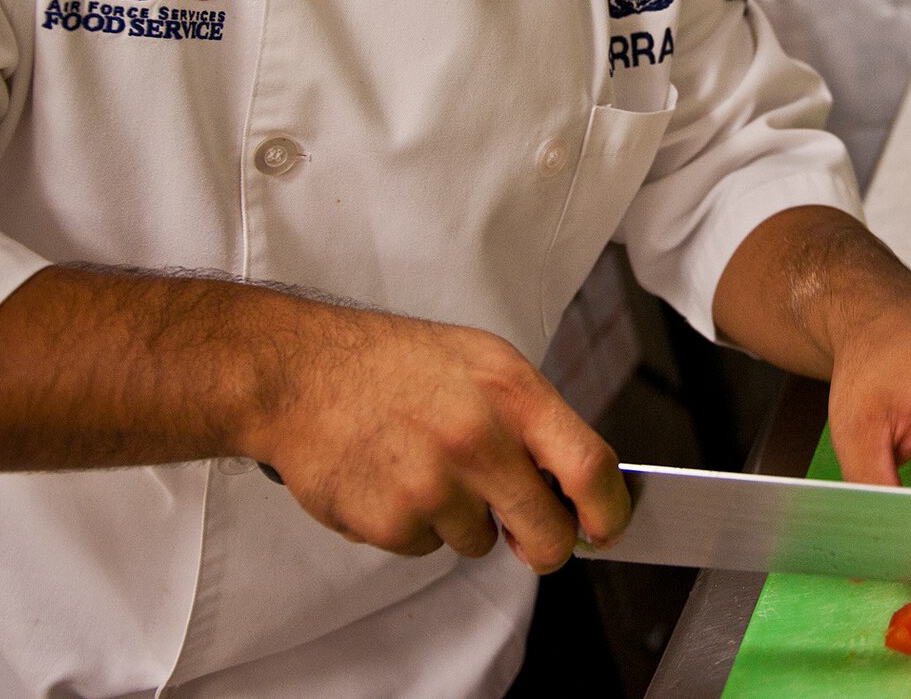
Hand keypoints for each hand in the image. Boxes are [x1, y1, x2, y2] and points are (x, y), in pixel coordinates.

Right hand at [243, 309, 630, 571]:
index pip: (589, 467)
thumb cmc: (396, 364)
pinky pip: (425, 548)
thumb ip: (533, 418)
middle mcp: (478, 440)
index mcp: (512, 393)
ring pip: (478, 542)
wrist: (302, 373)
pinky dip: (413, 527)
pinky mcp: (390, 521)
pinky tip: (390, 479)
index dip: (608, 511)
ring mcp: (432, 486)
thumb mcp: (484, 362)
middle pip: (547, 533)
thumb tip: (575, 480)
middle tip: (528, 536)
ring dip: (462, 521)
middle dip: (544, 545)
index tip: (606, 528)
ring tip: (424, 467)